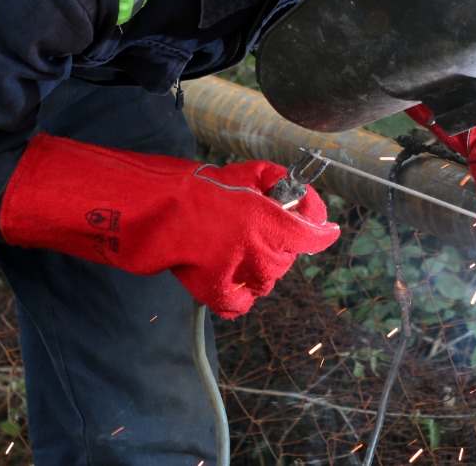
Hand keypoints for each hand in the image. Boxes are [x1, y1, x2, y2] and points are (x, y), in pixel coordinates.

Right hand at [0, 134, 339, 317]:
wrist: (148, 212)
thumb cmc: (191, 186)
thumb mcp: (238, 173)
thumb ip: (271, 182)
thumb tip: (297, 191)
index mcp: (264, 218)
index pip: (311, 232)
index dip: (322, 229)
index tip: (327, 229)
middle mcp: (256, 249)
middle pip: (287, 257)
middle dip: (280, 243)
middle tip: (258, 227)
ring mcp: (237, 274)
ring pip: (267, 280)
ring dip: (260, 266)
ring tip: (237, 248)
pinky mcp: (215, 291)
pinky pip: (240, 302)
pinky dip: (238, 293)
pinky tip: (228, 277)